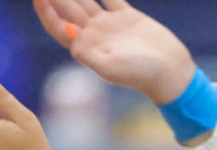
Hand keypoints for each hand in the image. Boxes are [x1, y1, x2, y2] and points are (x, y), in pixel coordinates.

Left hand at [33, 0, 194, 104]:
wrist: (170, 72)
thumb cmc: (141, 74)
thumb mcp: (112, 68)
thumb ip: (88, 55)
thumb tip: (70, 35)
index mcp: (86, 47)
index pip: (58, 26)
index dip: (45, 12)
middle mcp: (94, 34)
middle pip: (68, 8)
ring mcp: (110, 24)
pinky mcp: (127, 17)